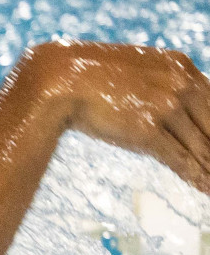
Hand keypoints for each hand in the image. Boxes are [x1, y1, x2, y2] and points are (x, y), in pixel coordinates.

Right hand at [19, 40, 209, 193]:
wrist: (60, 78)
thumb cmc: (87, 75)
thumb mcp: (130, 70)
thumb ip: (152, 83)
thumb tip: (156, 103)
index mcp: (179, 65)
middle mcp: (181, 84)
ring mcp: (167, 106)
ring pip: (200, 144)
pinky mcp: (148, 130)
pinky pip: (180, 158)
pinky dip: (195, 176)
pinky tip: (205, 188)